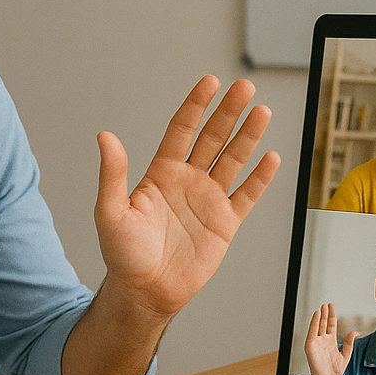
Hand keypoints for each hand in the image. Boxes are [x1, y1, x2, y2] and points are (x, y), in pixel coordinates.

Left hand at [94, 76, 280, 319]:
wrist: (145, 292)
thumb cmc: (123, 254)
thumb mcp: (110, 212)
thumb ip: (112, 174)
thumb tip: (104, 137)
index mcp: (161, 173)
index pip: (182, 129)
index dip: (196, 105)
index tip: (210, 82)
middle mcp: (188, 181)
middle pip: (213, 138)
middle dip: (229, 112)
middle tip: (245, 86)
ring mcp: (208, 200)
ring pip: (233, 160)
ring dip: (248, 137)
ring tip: (262, 112)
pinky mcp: (225, 223)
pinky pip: (247, 195)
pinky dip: (260, 177)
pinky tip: (270, 156)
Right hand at [303, 303, 355, 374]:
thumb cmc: (335, 372)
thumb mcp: (346, 355)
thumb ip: (349, 343)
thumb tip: (355, 332)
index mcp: (331, 342)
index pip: (331, 325)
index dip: (332, 316)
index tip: (332, 306)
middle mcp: (323, 341)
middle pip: (324, 323)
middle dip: (325, 314)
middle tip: (327, 304)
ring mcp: (316, 343)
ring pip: (318, 326)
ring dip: (320, 316)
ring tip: (322, 307)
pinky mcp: (310, 346)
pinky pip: (312, 332)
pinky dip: (313, 323)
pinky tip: (316, 315)